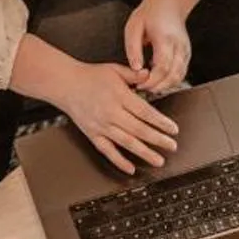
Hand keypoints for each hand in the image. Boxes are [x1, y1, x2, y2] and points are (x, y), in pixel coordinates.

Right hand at [58, 60, 181, 175]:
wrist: (65, 84)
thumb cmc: (90, 76)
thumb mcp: (115, 70)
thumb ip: (134, 75)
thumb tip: (150, 76)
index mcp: (119, 96)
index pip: (145, 112)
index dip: (161, 122)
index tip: (173, 130)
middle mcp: (111, 113)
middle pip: (139, 130)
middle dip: (158, 140)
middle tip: (172, 146)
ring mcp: (101, 126)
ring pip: (126, 143)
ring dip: (144, 153)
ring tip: (159, 160)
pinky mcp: (93, 135)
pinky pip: (107, 151)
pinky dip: (119, 161)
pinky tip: (131, 169)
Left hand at [123, 0, 192, 96]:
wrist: (169, 3)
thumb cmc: (151, 13)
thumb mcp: (134, 27)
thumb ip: (133, 48)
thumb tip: (136, 68)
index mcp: (165, 39)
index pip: (162, 66)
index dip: (152, 80)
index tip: (140, 84)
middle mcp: (179, 46)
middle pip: (173, 75)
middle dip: (158, 86)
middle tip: (144, 89)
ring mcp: (185, 51)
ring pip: (180, 76)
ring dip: (165, 85)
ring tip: (150, 85)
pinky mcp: (187, 54)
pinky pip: (181, 73)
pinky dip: (170, 80)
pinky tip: (159, 79)